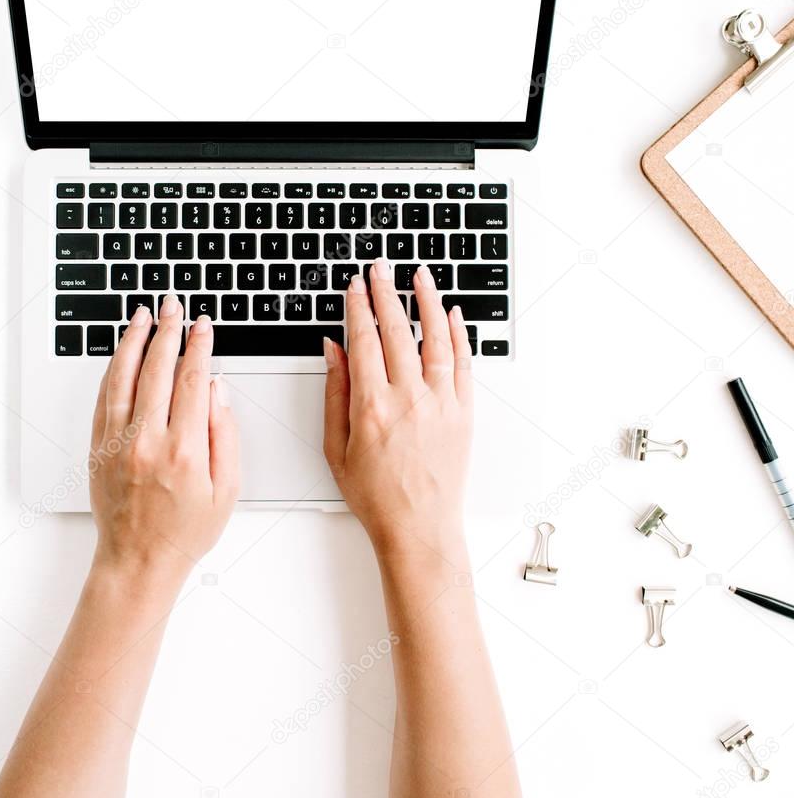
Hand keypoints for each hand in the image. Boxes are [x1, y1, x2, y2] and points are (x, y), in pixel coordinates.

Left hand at [89, 296, 239, 577]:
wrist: (139, 561)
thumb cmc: (186, 531)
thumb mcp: (228, 489)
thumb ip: (225, 434)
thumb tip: (216, 388)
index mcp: (184, 451)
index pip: (192, 381)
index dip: (199, 346)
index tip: (202, 325)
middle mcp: (147, 442)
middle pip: (156, 369)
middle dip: (167, 331)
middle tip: (172, 306)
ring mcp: (117, 443)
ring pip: (123, 376)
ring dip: (133, 340)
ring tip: (142, 315)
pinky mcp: (98, 448)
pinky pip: (104, 397)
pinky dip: (113, 369)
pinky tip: (122, 352)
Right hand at [322, 259, 472, 555]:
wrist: (419, 528)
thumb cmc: (375, 495)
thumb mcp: (336, 447)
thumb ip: (334, 393)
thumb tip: (333, 351)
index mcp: (372, 406)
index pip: (363, 340)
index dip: (358, 307)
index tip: (355, 286)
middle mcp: (409, 399)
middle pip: (396, 331)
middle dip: (386, 293)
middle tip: (381, 269)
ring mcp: (441, 403)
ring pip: (434, 338)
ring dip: (426, 302)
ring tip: (420, 276)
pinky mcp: (464, 412)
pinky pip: (461, 363)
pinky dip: (457, 335)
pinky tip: (451, 314)